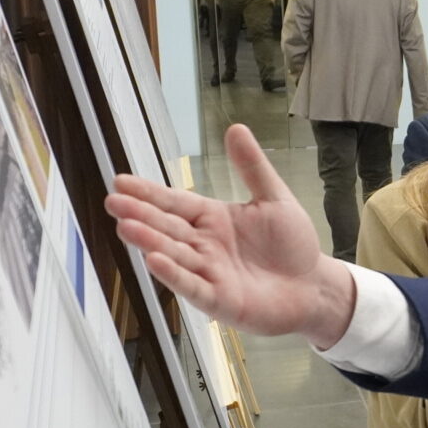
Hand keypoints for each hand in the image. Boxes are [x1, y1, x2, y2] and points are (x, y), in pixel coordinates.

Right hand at [105, 124, 355, 347]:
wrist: (314, 286)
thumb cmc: (293, 245)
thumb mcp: (274, 198)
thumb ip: (252, 167)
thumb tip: (236, 128)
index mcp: (213, 219)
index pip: (175, 203)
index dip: (150, 193)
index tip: (121, 181)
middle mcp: (204, 246)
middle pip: (168, 228)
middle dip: (140, 215)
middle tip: (113, 202)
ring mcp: (209, 273)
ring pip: (174, 255)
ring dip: (150, 242)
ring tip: (126, 227)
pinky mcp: (220, 300)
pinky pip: (193, 287)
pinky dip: (174, 275)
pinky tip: (154, 261)